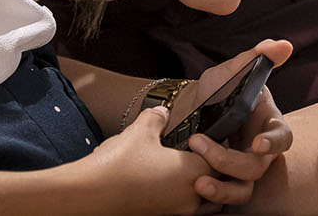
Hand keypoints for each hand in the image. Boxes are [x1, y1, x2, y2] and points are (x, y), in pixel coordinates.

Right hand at [79, 105, 216, 215]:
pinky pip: (184, 207)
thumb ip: (157, 117)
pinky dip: (182, 195)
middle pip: (222, 186)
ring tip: (182, 168)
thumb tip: (163, 111)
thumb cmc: (119, 164)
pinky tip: (164, 179)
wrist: (91, 195)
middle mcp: (193, 196)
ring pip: (206, 203)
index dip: (220, 146)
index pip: (226, 161)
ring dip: (202, 186)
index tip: (204, 135)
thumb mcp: (141, 131)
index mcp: (195, 171)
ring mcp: (178, 211)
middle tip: (200, 153)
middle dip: (217, 171)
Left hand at [174, 39, 294, 209]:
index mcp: (267, 124)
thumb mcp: (231, 71)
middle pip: (256, 167)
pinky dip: (212, 198)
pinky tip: (193, 190)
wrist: (186, 111)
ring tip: (199, 183)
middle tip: (198, 143)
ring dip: (223, 190)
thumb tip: (282, 45)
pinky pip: (224, 198)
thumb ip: (255, 57)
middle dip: (228, 160)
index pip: (282, 137)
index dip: (274, 142)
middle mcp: (259, 150)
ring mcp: (242, 169)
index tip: (257, 143)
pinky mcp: (224, 182)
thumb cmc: (216, 90)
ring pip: (243, 190)